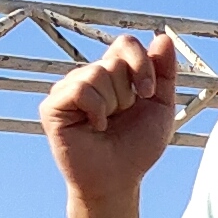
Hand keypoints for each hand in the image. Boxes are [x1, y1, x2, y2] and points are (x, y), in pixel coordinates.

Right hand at [40, 34, 180, 204]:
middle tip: (120, 117)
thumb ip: (164, 73)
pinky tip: (94, 127)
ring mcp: (68, 90)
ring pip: (98, 73)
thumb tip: (164, 37)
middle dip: (127, 95)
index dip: (141, 63)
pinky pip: (81, 90)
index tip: (147, 92)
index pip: (125, 43)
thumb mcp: (160, 107)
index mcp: (113, 73)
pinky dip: (96, 111)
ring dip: (112, 105)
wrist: (119, 180)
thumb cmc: (136, 147)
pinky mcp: (53, 106)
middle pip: (114, 61)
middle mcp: (88, 76)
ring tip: (106, 124)